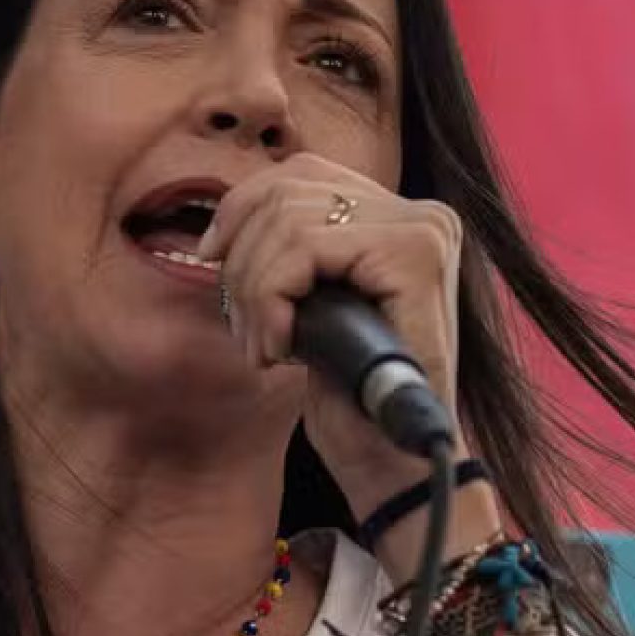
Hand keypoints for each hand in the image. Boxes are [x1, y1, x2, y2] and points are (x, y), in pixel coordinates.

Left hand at [195, 154, 476, 519]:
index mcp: (402, 216)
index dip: (241, 208)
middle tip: (247, 332)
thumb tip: (224, 217)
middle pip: (287, 190)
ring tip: (265, 347)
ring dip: (255, 292)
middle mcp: (424, 213)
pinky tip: (282, 349)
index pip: (301, 173)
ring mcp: (424, 230)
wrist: (396, 462)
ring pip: (288, 220)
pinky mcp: (414, 255)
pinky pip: (304, 250)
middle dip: (244, 262)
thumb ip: (294, 250)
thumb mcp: (314, 304)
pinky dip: (272, 299)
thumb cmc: (352, 394)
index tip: (211, 257)